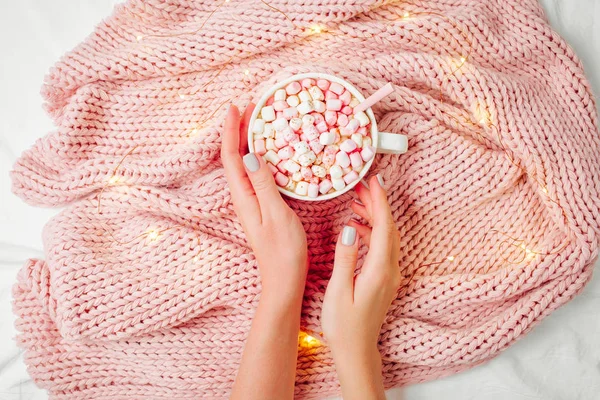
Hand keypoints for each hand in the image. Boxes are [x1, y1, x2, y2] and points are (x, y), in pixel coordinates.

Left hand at [220, 104, 307, 304]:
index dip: (231, 130)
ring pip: (245, 163)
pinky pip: (256, 173)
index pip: (231, 156)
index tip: (236, 107)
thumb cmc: (283, 251)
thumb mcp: (276, 214)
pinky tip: (272, 151)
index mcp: (243, 196)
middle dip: (240, 129)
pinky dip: (261, 155)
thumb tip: (250, 154)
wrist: (283, 280)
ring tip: (260, 121)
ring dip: (249, 140)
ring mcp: (252, 201)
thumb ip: (263, 184)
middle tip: (253, 106)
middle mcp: (243, 196)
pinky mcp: (262, 205)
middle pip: (235, 156)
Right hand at [321, 174, 400, 399]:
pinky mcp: (384, 279)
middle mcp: (390, 270)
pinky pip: (382, 247)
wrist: (356, 351)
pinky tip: (356, 228)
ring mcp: (389, 275)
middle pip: (388, 228)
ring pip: (386, 236)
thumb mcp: (339, 291)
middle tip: (362, 185)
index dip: (380, 202)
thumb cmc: (344, 325)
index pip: (383, 227)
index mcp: (379, 270)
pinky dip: (372, 232)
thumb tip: (349, 230)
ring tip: (357, 201)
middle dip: (377, 204)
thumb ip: (345, 259)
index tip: (375, 181)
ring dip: (375, 217)